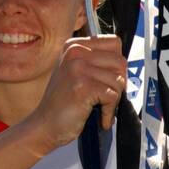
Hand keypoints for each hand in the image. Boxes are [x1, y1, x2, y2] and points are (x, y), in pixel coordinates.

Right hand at [28, 35, 127, 150]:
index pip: (114, 43)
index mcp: (75, 45)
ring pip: (119, 80)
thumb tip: (124, 63)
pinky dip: (109, 111)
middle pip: (120, 62)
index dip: (117, 66)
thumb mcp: (77, 73)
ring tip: (98, 107)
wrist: (44, 125)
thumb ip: (97, 63)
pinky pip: (113, 96)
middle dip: (119, 84)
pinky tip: (98, 116)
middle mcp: (75, 52)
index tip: (109, 81)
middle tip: (106, 98)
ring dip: (113, 100)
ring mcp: (78, 68)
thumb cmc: (63, 103)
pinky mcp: (83, 86)